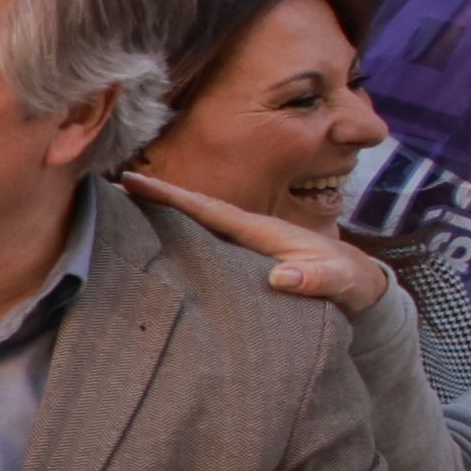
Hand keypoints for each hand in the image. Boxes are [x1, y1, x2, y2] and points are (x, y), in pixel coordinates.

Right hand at [123, 168, 395, 310]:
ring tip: (116, 214)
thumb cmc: (351, 282)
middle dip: (152, 200)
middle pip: (191, 213)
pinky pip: (202, 249)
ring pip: (194, 229)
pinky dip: (175, 241)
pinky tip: (153, 246)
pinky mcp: (242, 264)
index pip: (209, 209)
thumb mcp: (341, 281)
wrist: (363, 289)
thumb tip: (281, 276)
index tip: (131, 181)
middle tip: (107, 188)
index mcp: (262, 231)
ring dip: (158, 220)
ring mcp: (244, 248)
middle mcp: (247, 234)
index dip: (170, 196)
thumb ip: (318, 277)